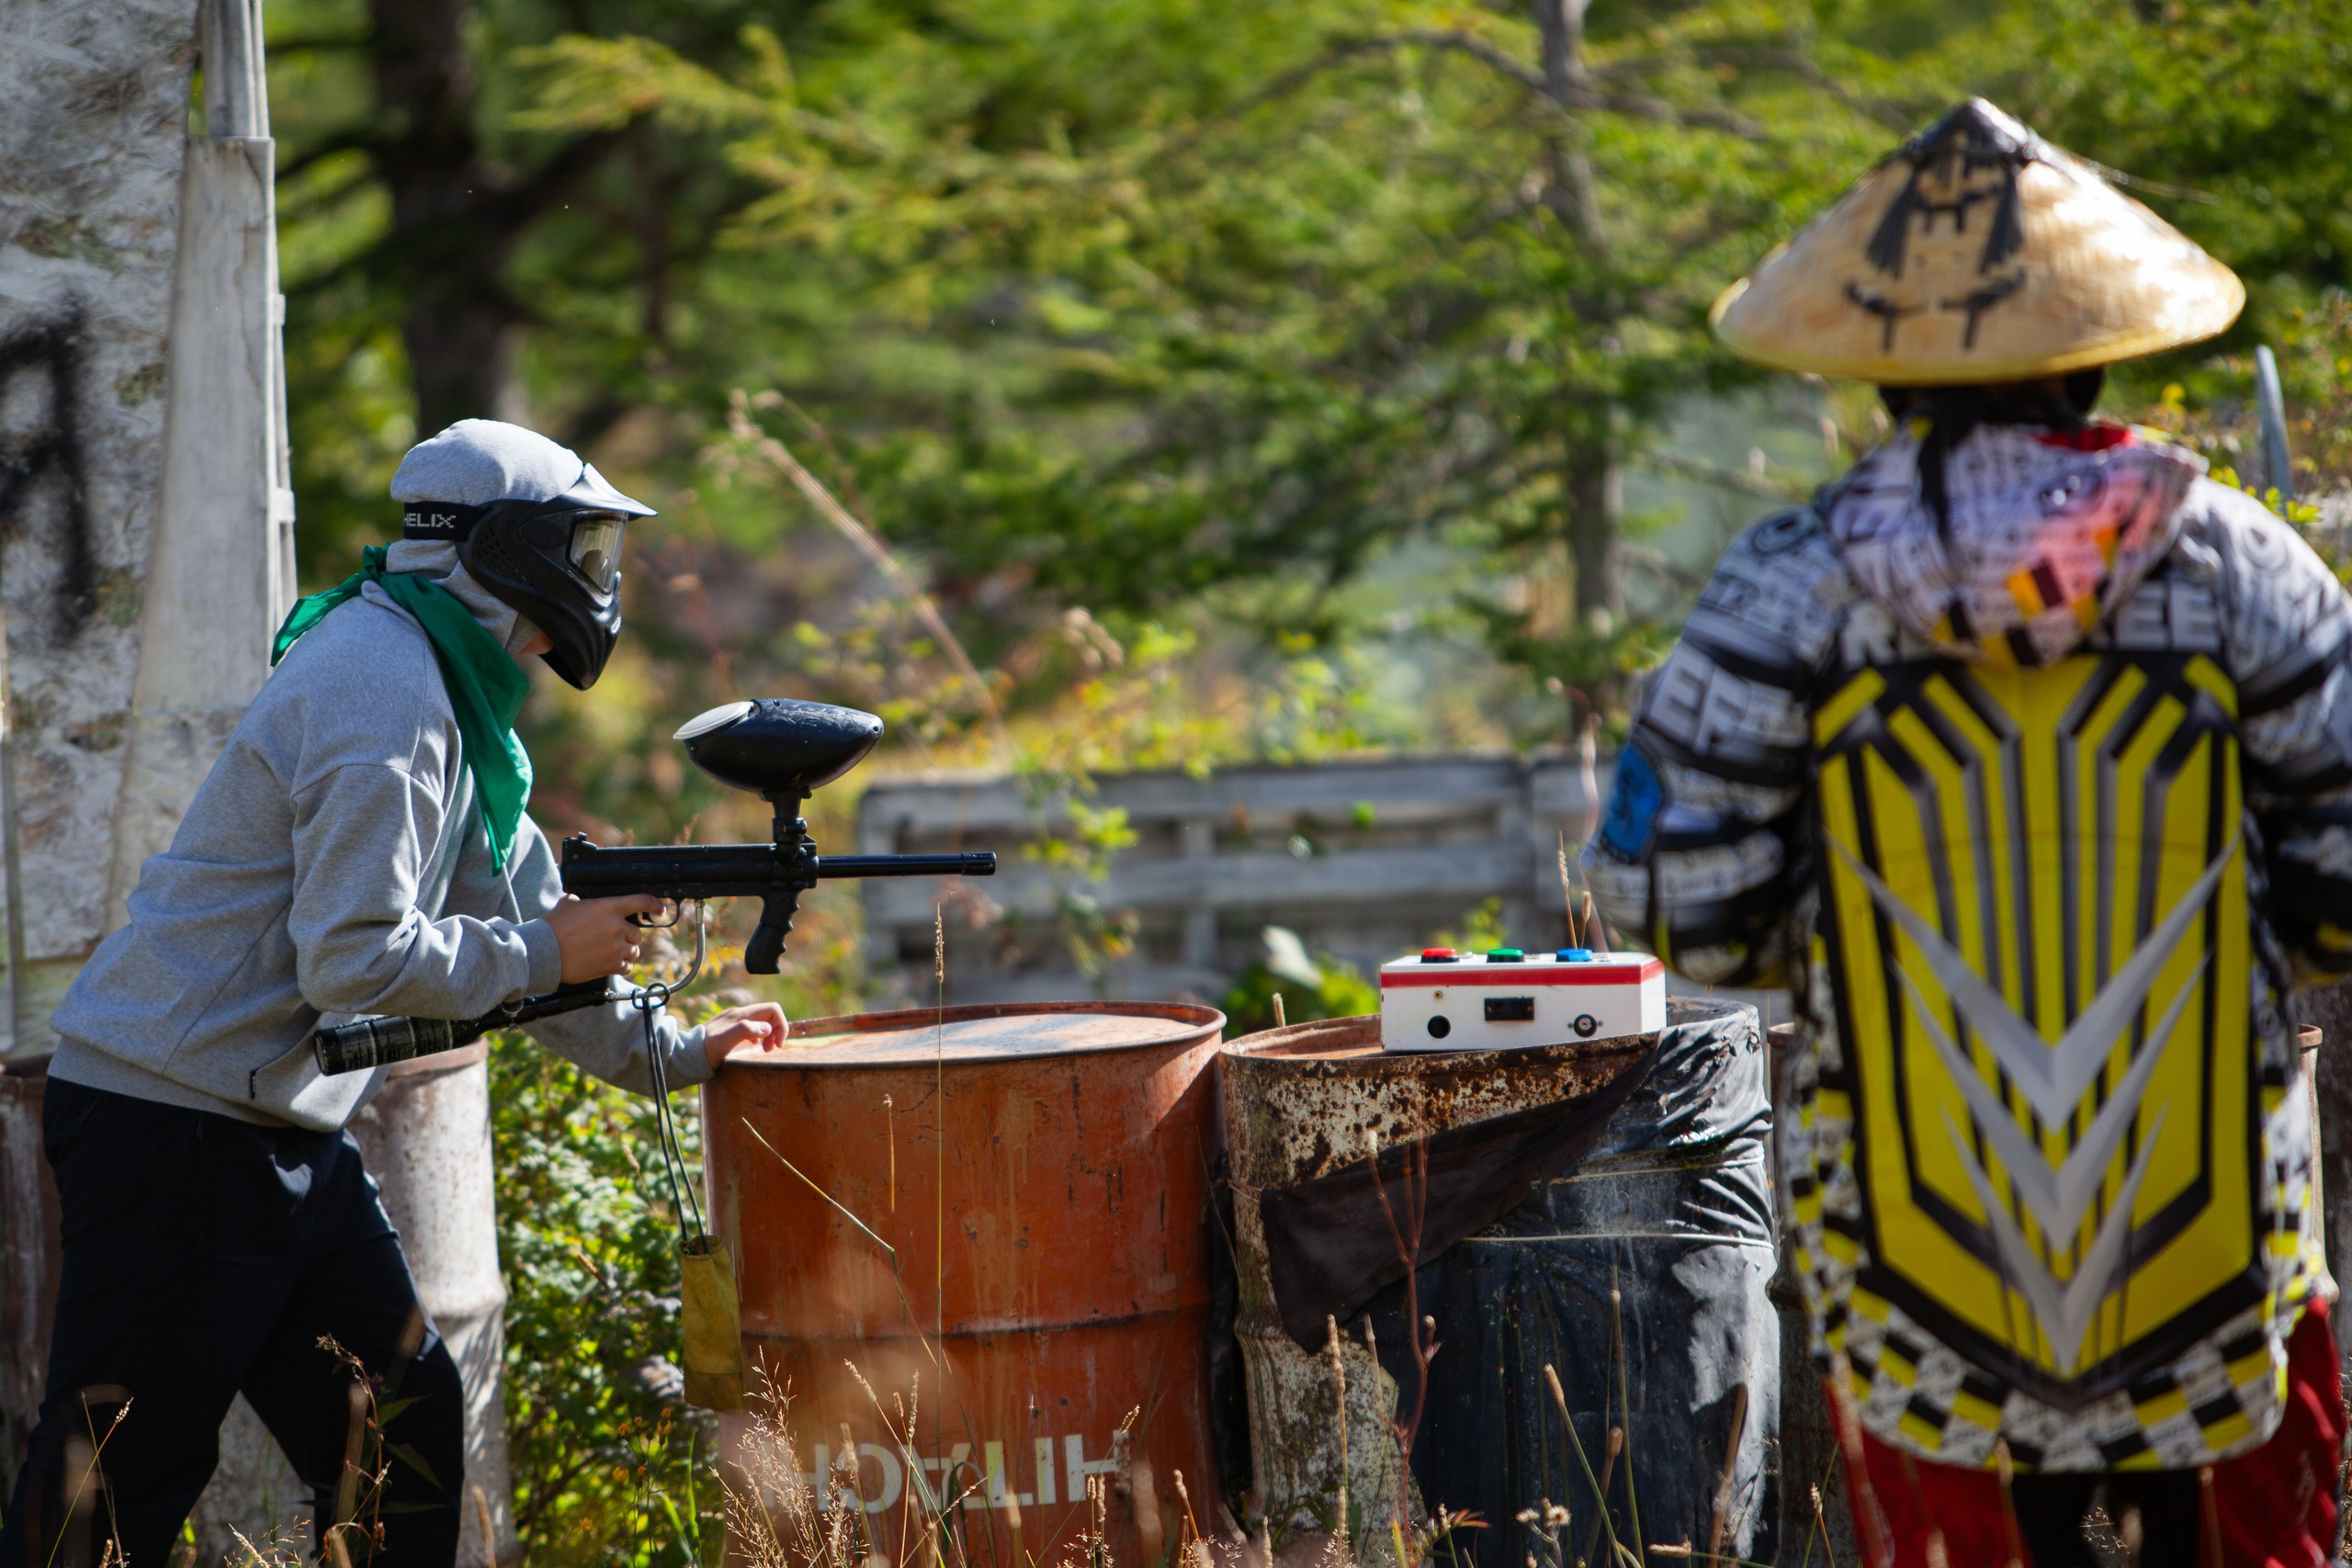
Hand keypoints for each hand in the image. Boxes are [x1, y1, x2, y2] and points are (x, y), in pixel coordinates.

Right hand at [543, 894, 666, 982]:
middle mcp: (617, 926)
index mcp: (610, 907)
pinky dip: (621, 965)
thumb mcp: (569, 903)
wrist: (545, 952)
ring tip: (609, 952)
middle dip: (627, 936)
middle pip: (637, 933)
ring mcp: (617, 947)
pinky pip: (627, 966)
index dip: (655, 905)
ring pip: (634, 951)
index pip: (643, 902)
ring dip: (625, 952)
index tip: (660, 909)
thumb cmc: (554, 927)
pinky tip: (609, 963)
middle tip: (612, 939)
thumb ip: (584, 900)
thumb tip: (582, 899)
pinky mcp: (612, 965)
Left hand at [705, 1002, 788, 1067]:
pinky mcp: (730, 1030)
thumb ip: (746, 1030)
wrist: (686, 1055)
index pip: (772, 1009)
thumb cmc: (706, 1050)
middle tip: (771, 1049)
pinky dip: (759, 1036)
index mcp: (741, 1015)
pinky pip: (752, 1028)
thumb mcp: (725, 1040)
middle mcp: (739, 1015)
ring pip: (761, 1021)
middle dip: (776, 1030)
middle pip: (768, 1015)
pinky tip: (754, 1047)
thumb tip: (766, 1028)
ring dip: (769, 1034)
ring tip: (765, 1049)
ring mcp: (734, 1022)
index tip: (777, 1044)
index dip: (781, 1025)